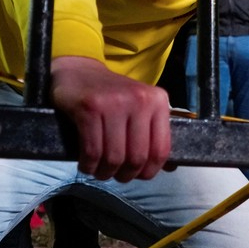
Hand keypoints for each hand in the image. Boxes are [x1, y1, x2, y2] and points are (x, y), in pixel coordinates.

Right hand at [50, 56, 171, 181]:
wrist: (78, 72)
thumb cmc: (111, 96)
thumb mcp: (139, 109)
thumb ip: (153, 135)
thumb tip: (170, 168)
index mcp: (158, 101)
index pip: (161, 149)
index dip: (149, 171)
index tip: (138, 175)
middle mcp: (140, 99)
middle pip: (137, 157)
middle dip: (125, 175)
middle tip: (115, 175)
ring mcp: (114, 102)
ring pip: (114, 157)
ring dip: (105, 172)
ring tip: (100, 171)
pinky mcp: (90, 107)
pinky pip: (92, 151)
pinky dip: (88, 165)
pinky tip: (87, 164)